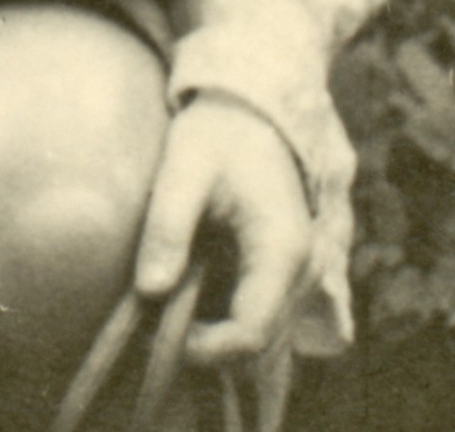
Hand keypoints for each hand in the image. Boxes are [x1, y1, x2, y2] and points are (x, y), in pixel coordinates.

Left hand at [133, 94, 315, 365]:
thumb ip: (168, 228)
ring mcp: (302, 270)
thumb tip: (150, 290)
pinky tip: (189, 294)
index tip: (157, 336)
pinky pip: (262, 312)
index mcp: (283, 249)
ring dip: (217, 334)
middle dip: (207, 346)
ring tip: (168, 309)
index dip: (205, 349)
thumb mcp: (183, 170)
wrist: (253, 106)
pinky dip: (227, 317)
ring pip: (264, 332)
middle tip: (153, 323)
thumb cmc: (217, 133)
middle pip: (261, 343)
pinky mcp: (288, 267)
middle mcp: (304, 269)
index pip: (252, 332)